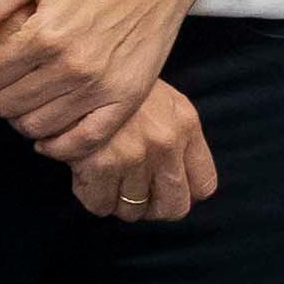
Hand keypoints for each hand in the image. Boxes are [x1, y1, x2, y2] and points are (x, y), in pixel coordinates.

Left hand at [0, 0, 202, 155]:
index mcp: (46, 34)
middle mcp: (72, 66)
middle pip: (8, 106)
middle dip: (1, 94)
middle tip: (13, 80)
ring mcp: (102, 86)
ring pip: (38, 127)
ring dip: (25, 118)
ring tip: (32, 99)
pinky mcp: (128, 98)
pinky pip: (85, 141)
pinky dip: (59, 146)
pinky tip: (49, 136)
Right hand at [69, 84, 221, 223]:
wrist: (80, 72)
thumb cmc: (119, 87)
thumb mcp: (165, 102)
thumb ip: (180, 138)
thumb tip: (179, 182)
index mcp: (186, 125)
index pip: (203, 186)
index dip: (184, 194)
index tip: (166, 189)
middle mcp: (165, 143)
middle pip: (173, 208)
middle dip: (153, 208)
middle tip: (136, 195)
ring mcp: (134, 156)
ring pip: (133, 211)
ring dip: (118, 201)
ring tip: (108, 178)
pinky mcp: (100, 165)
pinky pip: (101, 205)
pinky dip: (93, 198)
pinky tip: (88, 177)